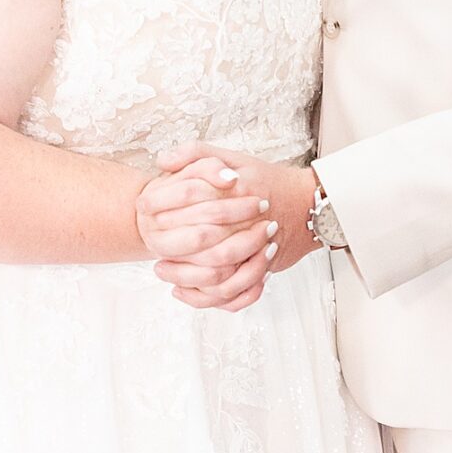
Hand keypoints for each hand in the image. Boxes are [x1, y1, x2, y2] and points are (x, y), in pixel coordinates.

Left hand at [148, 148, 317, 310]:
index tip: (145, 212)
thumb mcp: (231, 156)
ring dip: (188, 281)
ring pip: (219, 277)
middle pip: (204, 245)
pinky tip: (188, 292)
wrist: (306, 203)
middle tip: (154, 254)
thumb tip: (162, 161)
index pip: (193, 203)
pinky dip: (211, 299)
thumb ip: (196, 153)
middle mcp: (247, 223)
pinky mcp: (264, 269)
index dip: (165, 211)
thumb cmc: (265, 180)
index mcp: (236, 192)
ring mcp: (258, 250)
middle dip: (174, 252)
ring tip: (167, 275)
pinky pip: (235, 294)